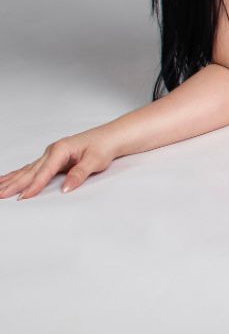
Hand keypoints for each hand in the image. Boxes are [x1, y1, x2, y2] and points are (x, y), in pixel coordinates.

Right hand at [0, 127, 119, 198]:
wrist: (112, 136)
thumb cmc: (104, 145)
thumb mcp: (95, 160)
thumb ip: (79, 174)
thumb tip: (66, 188)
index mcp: (61, 149)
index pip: (45, 172)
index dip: (34, 186)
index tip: (23, 197)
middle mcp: (53, 151)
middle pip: (31, 171)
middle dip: (15, 184)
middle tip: (0, 195)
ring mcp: (51, 154)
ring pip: (28, 170)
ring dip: (12, 179)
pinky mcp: (53, 158)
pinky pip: (33, 168)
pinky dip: (19, 174)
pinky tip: (8, 179)